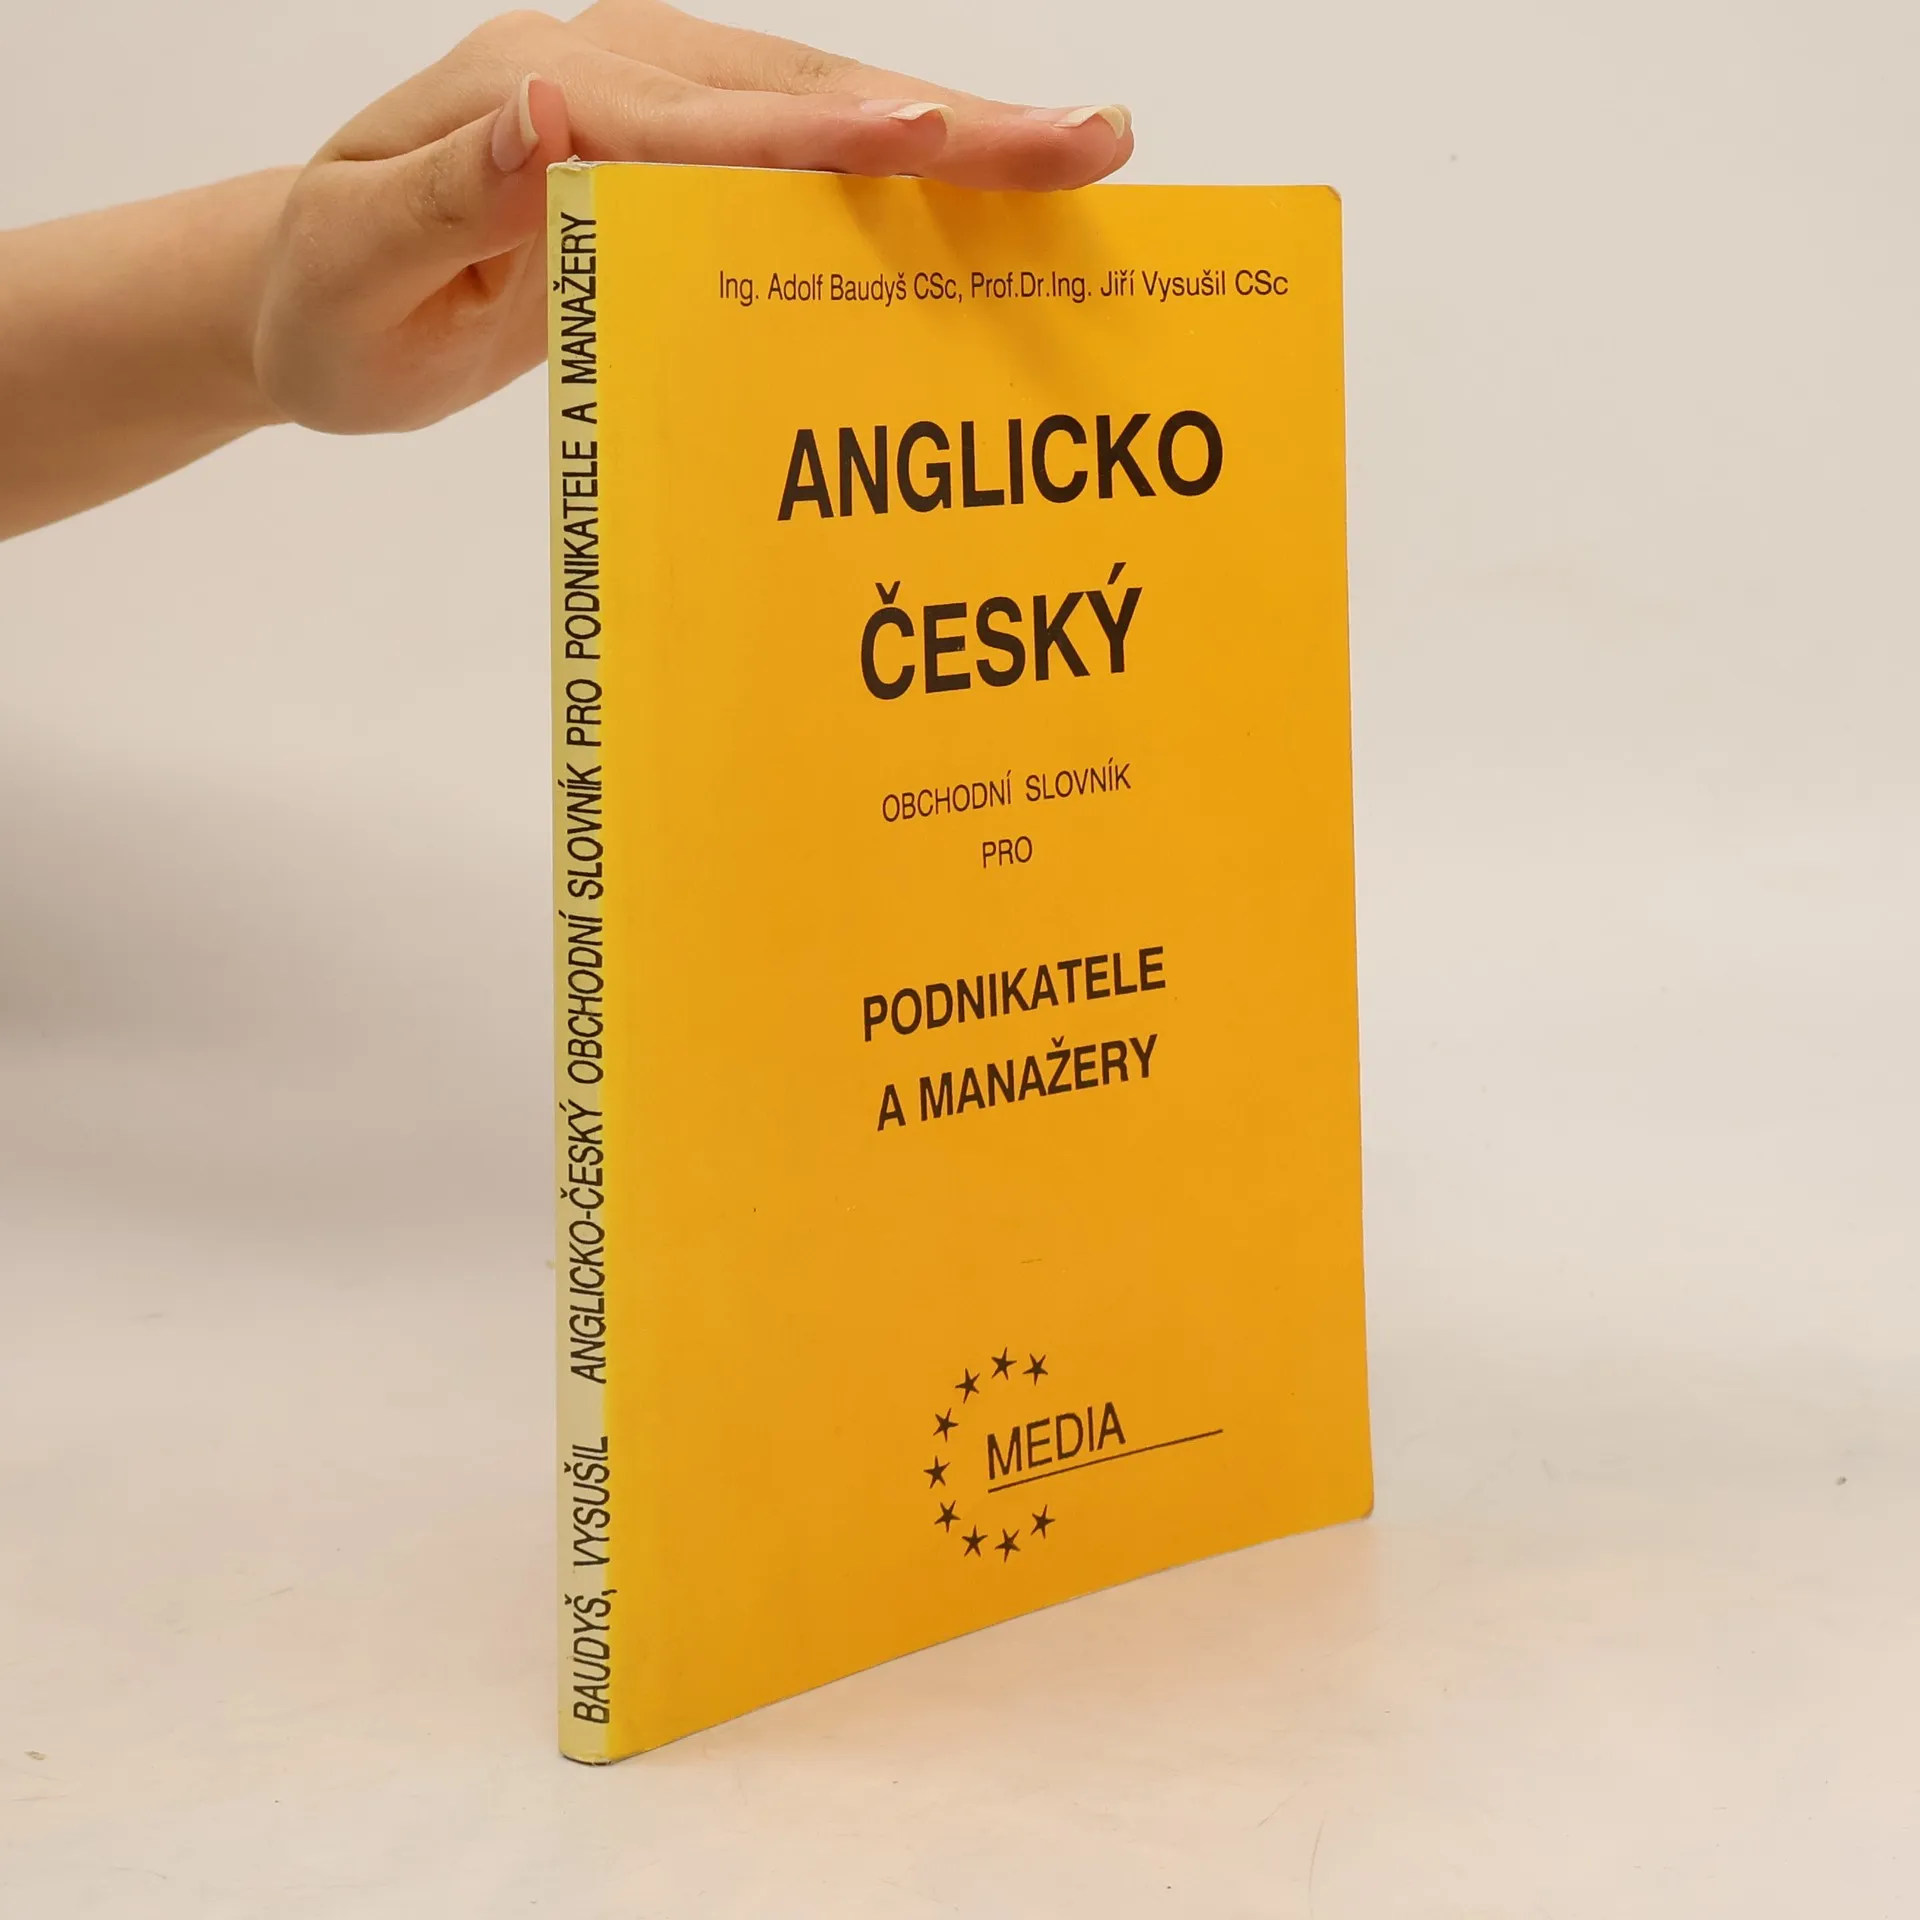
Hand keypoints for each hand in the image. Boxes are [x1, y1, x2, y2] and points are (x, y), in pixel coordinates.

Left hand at [256, 3, 1133, 433]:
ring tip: (1078, 162)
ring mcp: (662, 116)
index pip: (709, 119)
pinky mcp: (684, 168)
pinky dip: (904, 187)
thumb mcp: (363, 257)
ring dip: (958, 146)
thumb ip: (453, 186)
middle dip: (954, 124)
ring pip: (829, 120)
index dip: (827, 135)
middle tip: (1091, 141)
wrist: (309, 294)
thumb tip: (548, 105)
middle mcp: (620, 79)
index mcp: (547, 91)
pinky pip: (809, 170)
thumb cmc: (330, 300)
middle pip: (808, 96)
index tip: (934, 133)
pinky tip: (984, 212)